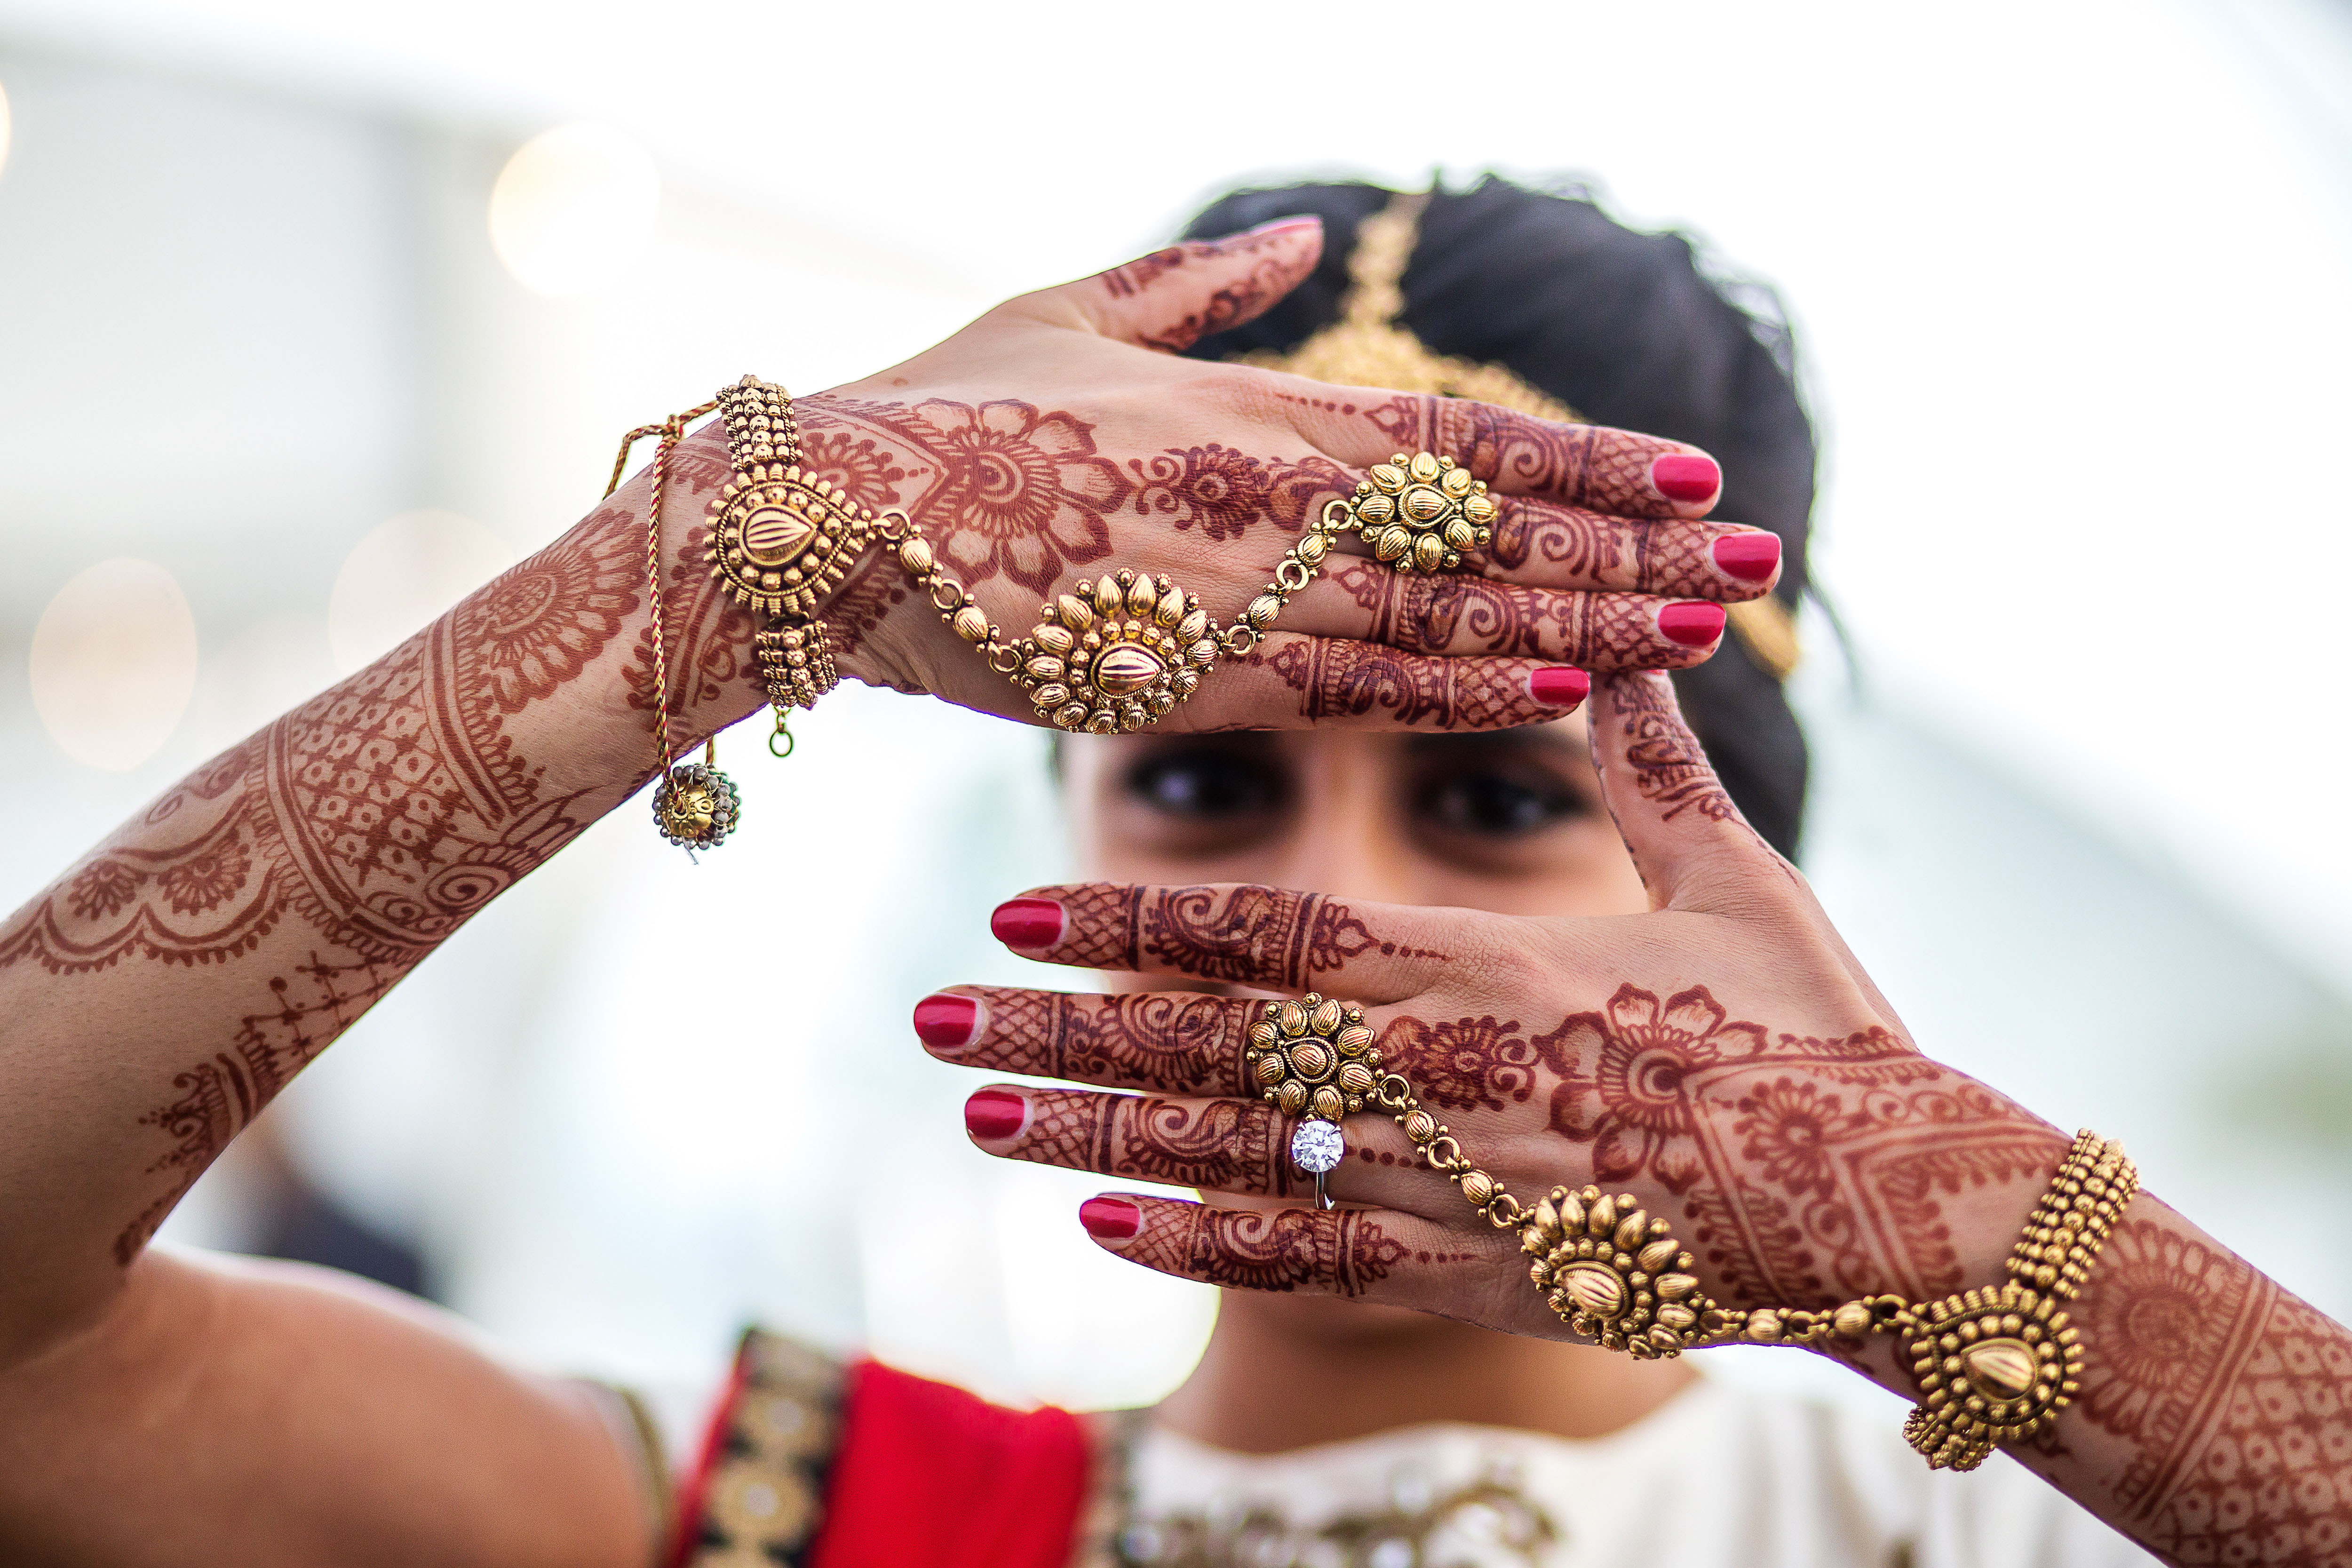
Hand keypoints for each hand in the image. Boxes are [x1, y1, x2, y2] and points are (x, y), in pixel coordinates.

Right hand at [662, 219, 1783, 733]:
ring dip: (1588, 622)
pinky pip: (1364, 694)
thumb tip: (1300, 245)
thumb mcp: (1076, 310)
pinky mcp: (1196, 683)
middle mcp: (1277, 504)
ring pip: (1454, 616)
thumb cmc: (944, 409)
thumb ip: (1200, 287)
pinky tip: (1568, 696)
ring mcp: (1245, 597)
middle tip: (1762, 558)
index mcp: (1256, 412)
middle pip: (1492, 531)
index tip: (1697, 477)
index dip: (1589, 460)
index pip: (1465, 440)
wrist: (829, 522)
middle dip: (1634, 547)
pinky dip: (1473, 694)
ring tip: (1707, 630)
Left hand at [921, 667, 2034, 1333]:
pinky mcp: (1473, 1277)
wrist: (1896, 1207)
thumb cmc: (1819, 1027)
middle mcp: (1439, 1077)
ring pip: (1227, 1159)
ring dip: (1089, 1134)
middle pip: (1205, 1048)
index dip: (1133, 916)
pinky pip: (1305, 1267)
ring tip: (974, 1112)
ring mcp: (1445, 1187)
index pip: (1267, 933)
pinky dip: (1197, 1250)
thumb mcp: (1736, 876)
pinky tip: (1102, 1228)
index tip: (1014, 902)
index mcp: (1487, 966)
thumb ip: (1649, 763)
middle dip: (1058, 1027)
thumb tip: (1623, 636)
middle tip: (927, 1016)